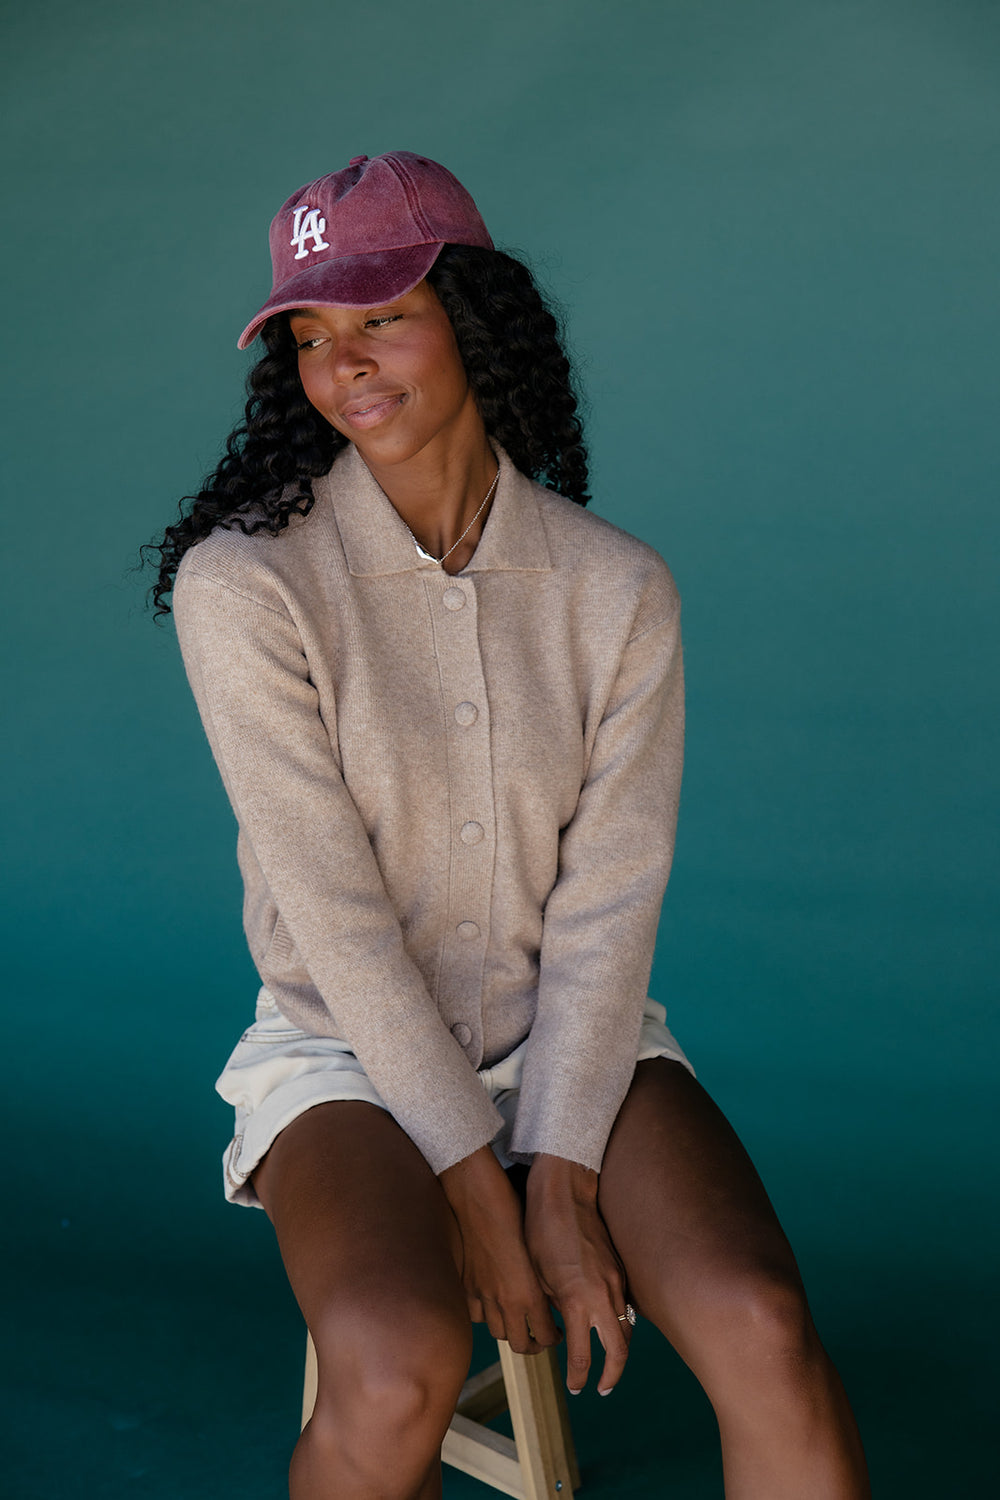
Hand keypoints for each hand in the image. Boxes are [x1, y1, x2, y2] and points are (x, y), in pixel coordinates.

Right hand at [439, 1147, 560, 1353]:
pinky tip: (491, 1305)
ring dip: (508, 1330)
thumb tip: (551, 1298)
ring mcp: (482, 1295)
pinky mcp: (465, 1286)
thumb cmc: (514, 1213)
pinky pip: (475, 1315)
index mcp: (529, 1293)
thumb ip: (543, 1281)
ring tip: (516, 1322)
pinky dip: (484, 1315)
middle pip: (520, 1344)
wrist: (478, 1197)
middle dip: (532, 1344)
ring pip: (497, 1332)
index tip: (557, 1333)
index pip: (545, 1336)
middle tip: (538, 1336)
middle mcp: (506, 1301)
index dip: (553, 1339)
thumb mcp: (538, 1250)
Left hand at [525, 1154, 631, 1395]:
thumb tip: (562, 1324)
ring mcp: (615, 1281)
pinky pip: (624, 1305)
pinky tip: (607, 1327)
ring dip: (619, 1350)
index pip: (581, 1356)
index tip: (575, 1387)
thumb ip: (554, 1306)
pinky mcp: (619, 1269)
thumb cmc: (541, 1230)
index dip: (579, 1377)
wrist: (565, 1192)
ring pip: (626, 1328)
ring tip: (608, 1364)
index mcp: (575, 1302)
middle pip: (619, 1351)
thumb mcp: (537, 1276)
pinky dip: (619, 1322)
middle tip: (602, 1388)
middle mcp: (601, 1296)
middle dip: (612, 1375)